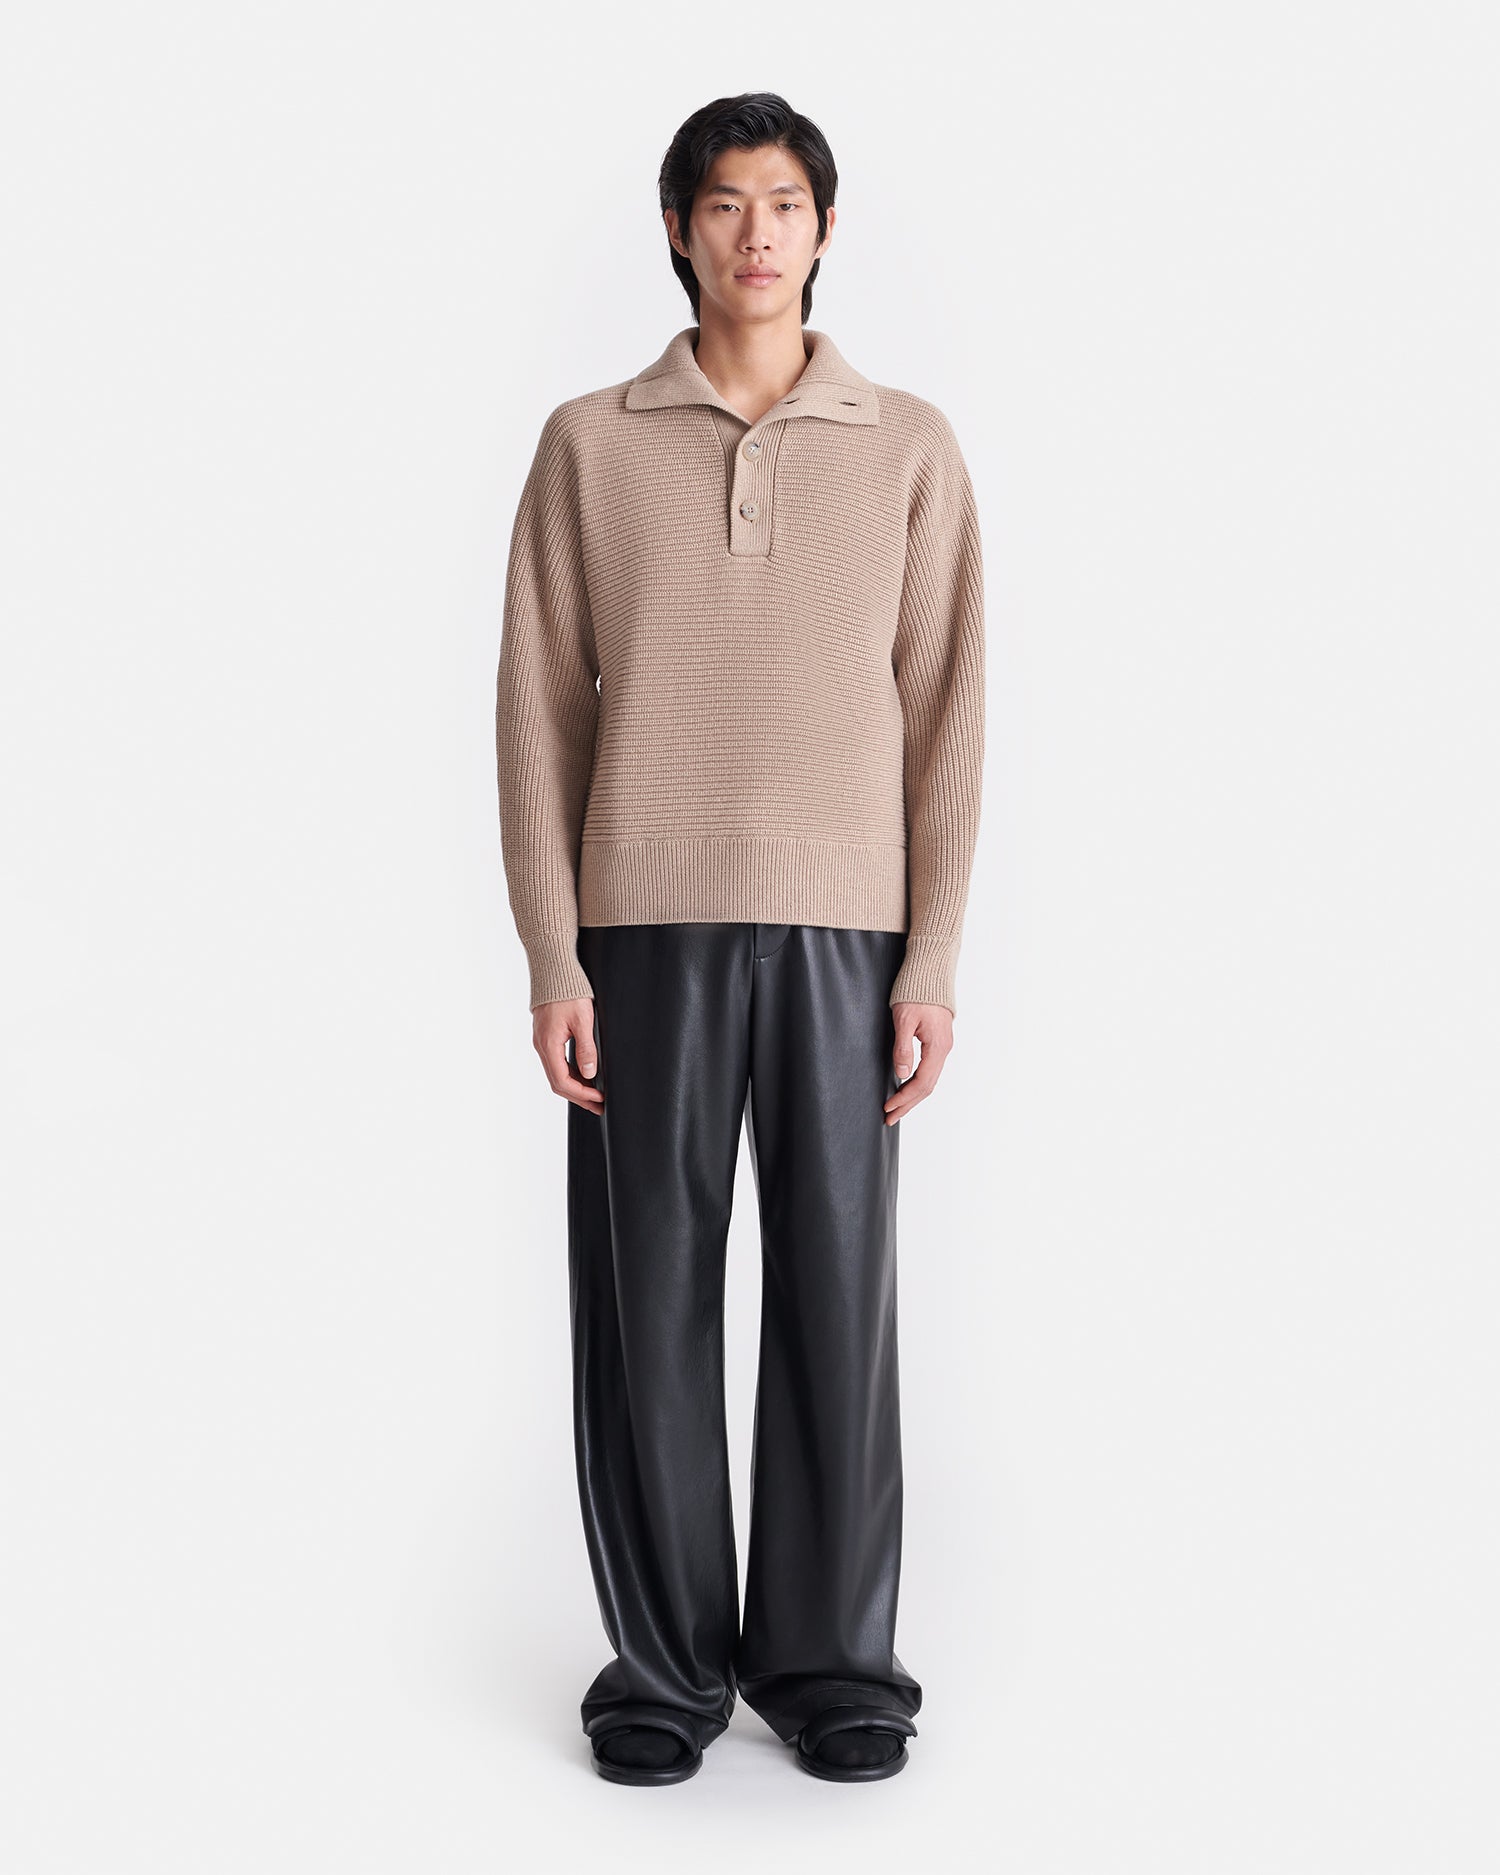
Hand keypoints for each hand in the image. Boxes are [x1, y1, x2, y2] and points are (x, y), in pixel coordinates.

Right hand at [532, 996, 604, 1111]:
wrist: (553, 971)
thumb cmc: (568, 992)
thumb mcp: (583, 1020)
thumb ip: (586, 1048)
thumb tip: (590, 1073)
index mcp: (549, 1045)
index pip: (563, 1081)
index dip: (582, 1094)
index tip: (600, 1097)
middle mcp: (542, 1047)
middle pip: (558, 1082)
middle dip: (579, 1097)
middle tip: (599, 1106)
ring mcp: (542, 1042)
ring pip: (556, 1073)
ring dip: (575, 1086)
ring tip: (594, 1095)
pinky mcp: (546, 1037)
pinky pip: (556, 1062)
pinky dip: (570, 1073)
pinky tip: (585, 1075)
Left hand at [884, 1001, 952, 1124]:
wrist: (930, 971)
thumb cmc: (916, 991)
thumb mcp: (904, 1019)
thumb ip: (903, 1047)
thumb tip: (901, 1073)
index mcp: (937, 1046)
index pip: (922, 1083)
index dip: (904, 1098)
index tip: (888, 1107)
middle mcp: (944, 1049)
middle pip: (927, 1086)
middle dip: (908, 1104)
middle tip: (889, 1117)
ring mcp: (943, 1045)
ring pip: (930, 1079)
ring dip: (913, 1096)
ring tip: (897, 1108)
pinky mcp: (938, 1041)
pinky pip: (930, 1069)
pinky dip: (918, 1083)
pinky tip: (906, 1087)